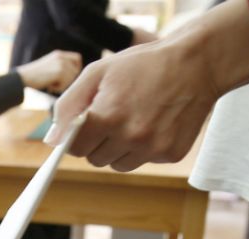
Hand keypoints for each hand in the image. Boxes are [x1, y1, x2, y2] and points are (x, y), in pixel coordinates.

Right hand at [16, 50, 81, 92]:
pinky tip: (49, 86)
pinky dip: (58, 88)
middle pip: (75, 70)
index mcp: (58, 54)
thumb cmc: (33, 76)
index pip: (77, 58)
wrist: (23, 77)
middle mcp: (61, 57)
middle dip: (68, 80)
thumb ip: (60, 68)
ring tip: (50, 85)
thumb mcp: (49, 67)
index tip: (71, 76)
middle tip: (56, 85)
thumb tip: (73, 76)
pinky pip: (66, 83)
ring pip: (71, 78)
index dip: (77, 68)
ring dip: (62, 85)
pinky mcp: (60, 71)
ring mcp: (61, 63)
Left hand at [43, 0, 248, 171]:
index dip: (76, 136)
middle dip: (97, 142)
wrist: (195, 64)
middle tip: (113, 117)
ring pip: (118, 165)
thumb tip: (52, 140)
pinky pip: (143, 161)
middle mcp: (130, 137)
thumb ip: (68, 107)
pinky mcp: (170, 154)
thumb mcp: (97, 73)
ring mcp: (152, 148)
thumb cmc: (141, 66)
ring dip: (119, 148)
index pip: (74, 148)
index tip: (85, 125)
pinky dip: (143, 148)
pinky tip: (153, 123)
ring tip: (133, 120)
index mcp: (107, 117)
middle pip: (95, 159)